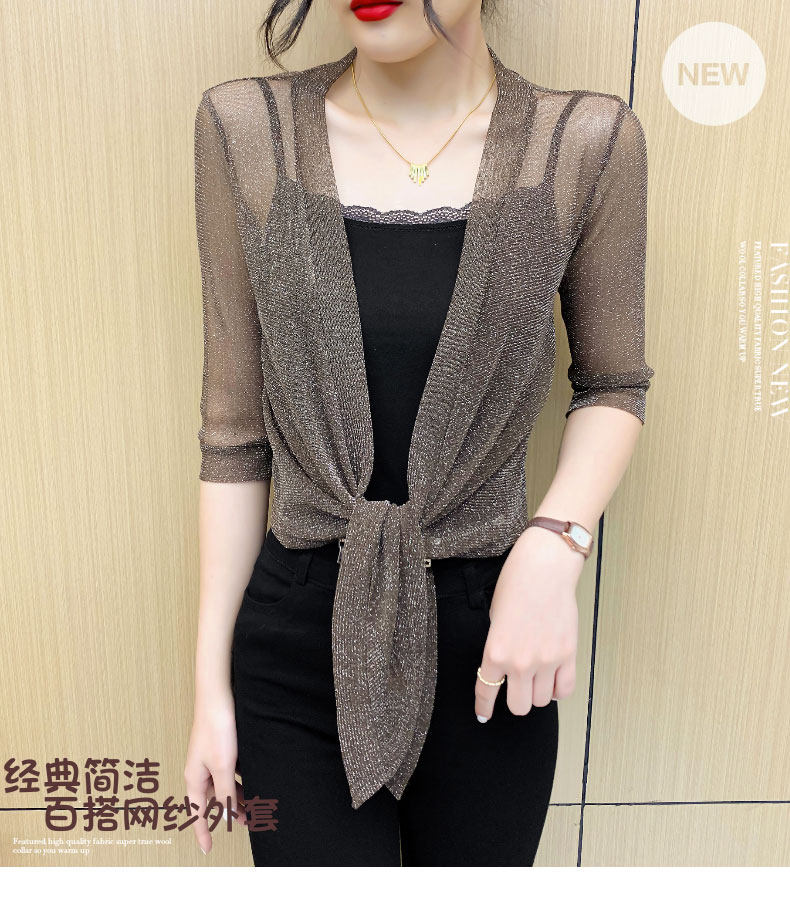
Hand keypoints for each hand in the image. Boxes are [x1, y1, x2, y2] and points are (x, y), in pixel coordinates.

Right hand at [183, 686, 246, 855]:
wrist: (218, 696)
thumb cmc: (216, 728)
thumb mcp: (223, 766)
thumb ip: (225, 792)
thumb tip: (226, 816)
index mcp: (194, 777)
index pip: (198, 812)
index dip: (202, 831)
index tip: (207, 849)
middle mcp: (200, 769)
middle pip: (213, 798)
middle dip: (229, 812)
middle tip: (249, 822)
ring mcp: (210, 758)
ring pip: (224, 784)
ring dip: (238, 795)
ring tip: (255, 804)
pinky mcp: (220, 747)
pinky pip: (229, 771)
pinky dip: (240, 779)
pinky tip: (253, 780)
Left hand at [474, 527, 582, 720]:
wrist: (544, 569)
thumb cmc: (516, 586)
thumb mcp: (495, 619)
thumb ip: (499, 648)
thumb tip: (504, 669)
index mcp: (495, 652)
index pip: (487, 691)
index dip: (484, 707)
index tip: (484, 715)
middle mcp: (520, 662)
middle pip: (520, 706)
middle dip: (516, 700)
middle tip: (517, 689)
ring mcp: (546, 661)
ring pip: (542, 701)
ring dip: (538, 693)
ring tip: (537, 677)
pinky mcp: (568, 655)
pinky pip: (565, 690)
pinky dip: (558, 689)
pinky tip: (553, 679)